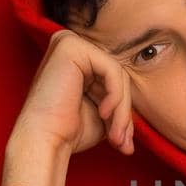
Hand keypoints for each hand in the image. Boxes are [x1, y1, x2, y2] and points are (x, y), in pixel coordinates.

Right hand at [11, 28, 135, 157]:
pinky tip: (103, 113)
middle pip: (118, 76)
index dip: (123, 111)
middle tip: (123, 143)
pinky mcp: (71, 46)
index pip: (115, 79)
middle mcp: (70, 46)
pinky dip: (115, 96)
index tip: (123, 142)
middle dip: (124, 113)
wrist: (45, 142)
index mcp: (76, 60)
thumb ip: (121, 100)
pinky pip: (112, 69)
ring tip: (116, 137)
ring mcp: (69, 42)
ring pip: (118, 74)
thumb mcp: (104, 113)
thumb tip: (139, 114)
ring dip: (122, 110)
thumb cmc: (69, 132)